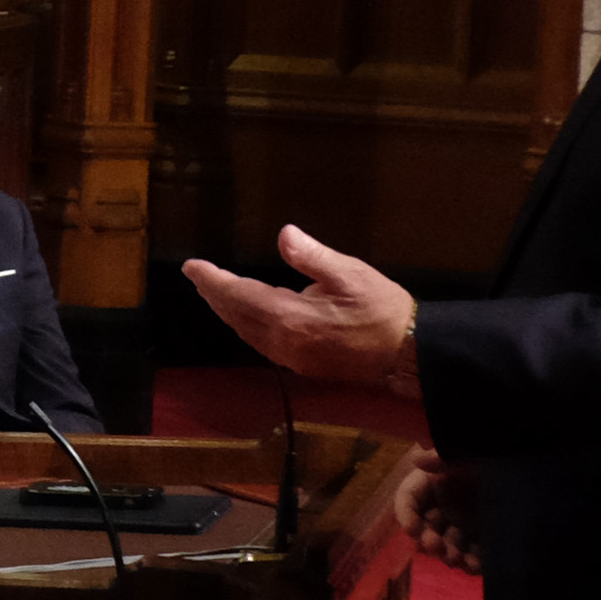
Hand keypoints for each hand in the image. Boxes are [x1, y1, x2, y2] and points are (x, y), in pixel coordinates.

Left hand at [181, 225, 416, 387]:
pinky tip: (247, 315)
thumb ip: (311, 256)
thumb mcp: (349, 273)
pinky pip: (262, 342)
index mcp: (290, 318)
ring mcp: (292, 358)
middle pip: (237, 317)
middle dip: (215, 295)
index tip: (192, 266)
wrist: (409, 353)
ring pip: (247, 332)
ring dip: (229, 311)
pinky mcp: (303, 365)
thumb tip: (283, 235)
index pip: (239, 296)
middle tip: (197, 275)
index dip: (213, 281)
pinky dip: (246, 324)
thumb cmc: (382, 309)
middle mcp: (283, 342)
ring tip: (215, 292)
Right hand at [393, 447, 481, 571]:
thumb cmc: (492, 457)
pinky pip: (473, 555)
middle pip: (427, 528)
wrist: (528, 473)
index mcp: (433, 483)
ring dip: (449, 554)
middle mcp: (444, 506)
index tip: (411, 528)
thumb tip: (417, 460)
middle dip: (429, 540)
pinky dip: (473, 563)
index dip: (406, 514)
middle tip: (436, 546)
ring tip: (456, 559)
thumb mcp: (466, 453)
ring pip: (448, 545)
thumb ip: (443, 458)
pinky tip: (476, 566)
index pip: (409, 499)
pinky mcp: (482, 539)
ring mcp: (463, 525)